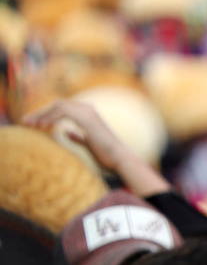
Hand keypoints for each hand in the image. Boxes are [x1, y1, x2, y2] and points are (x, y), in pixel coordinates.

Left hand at [23, 99, 170, 195]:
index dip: (46, 115)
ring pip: (57, 106)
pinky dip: (50, 117)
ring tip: (30, 124)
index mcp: (88, 115)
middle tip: (26, 122)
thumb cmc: (108, 156)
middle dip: (40, 112)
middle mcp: (87, 110)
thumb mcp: (89, 144)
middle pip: (57, 105)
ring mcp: (87, 112)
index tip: (33, 124)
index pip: (62, 109)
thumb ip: (78, 136)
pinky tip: (42, 126)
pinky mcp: (86, 118)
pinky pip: (62, 112)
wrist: (120, 159)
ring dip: (42, 114)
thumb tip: (67, 132)